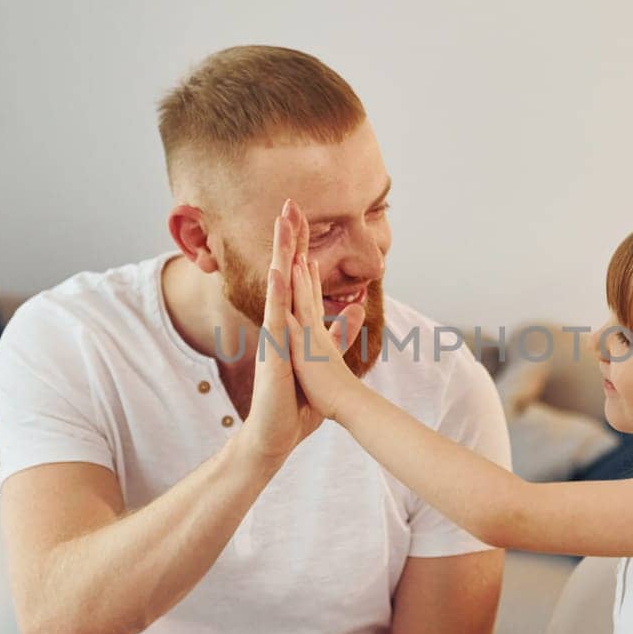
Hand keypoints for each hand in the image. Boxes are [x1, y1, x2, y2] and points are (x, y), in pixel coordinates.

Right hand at [237, 203, 356, 463]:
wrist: (278, 431)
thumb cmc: (298, 399)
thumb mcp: (326, 358)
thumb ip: (339, 331)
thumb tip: (358, 307)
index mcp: (295, 322)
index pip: (300, 276)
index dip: (301, 246)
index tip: (301, 216)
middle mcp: (282, 322)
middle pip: (286, 271)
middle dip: (287, 238)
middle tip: (288, 202)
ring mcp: (276, 334)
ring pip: (277, 285)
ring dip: (280, 254)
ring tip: (281, 223)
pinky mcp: (274, 350)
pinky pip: (275, 316)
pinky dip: (277, 293)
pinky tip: (280, 271)